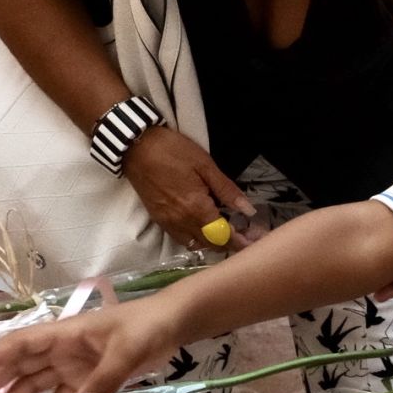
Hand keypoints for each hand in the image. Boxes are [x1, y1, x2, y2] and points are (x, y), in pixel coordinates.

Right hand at [0, 302, 172, 392]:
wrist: (172, 325)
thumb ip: (105, 380)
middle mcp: (62, 351)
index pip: (22, 344)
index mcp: (65, 334)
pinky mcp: (88, 382)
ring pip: (36, 386)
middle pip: (21, 367)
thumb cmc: (146, 327)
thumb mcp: (128, 351)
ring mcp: (74, 367)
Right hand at [123, 127, 256, 251]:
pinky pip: (181, 239)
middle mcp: (182, 222)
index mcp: (196, 208)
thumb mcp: (205, 165)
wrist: (136, 147)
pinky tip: (204, 229)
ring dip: (213, 243)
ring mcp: (168, 223)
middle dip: (230, 244)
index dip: (241, 241)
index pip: (223, 235)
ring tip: (228, 233)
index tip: (256, 240)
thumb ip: (227, 190)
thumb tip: (248, 210)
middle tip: (247, 235)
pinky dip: (196, 239)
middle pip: (210, 244)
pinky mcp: (159, 220)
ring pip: (195, 245)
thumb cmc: (173, 151)